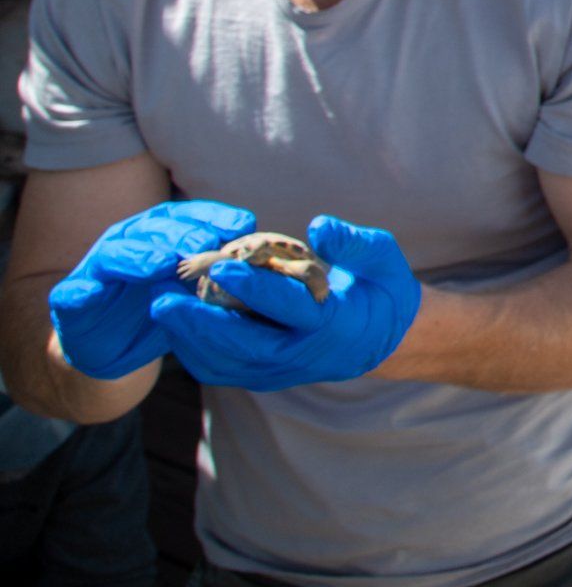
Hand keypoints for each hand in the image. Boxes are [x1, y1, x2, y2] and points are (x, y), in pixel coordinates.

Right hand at [50, 200, 255, 379]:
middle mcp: (130, 241)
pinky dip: (82, 290)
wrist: (109, 344)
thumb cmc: (161, 308)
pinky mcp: (70, 297)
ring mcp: (97, 267)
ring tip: (161, 265)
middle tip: (205, 246)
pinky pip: (74, 291)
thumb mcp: (197, 291)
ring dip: (139, 257)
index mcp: (162, 233)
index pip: (191, 216)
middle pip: (156, 229)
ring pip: (117, 253)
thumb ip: (222, 272)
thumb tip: (264, 260)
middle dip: (182, 234)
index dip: (216, 217)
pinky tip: (92, 292)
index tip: (244, 226)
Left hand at [150, 216, 421, 390]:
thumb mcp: (381, 258)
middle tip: (164, 298)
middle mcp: (301, 354)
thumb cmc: (379, 287)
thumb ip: (353, 243)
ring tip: (161, 308)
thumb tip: (318, 225)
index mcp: (332, 323)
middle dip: (201, 322)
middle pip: (244, 344)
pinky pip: (221, 369)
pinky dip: (194, 351)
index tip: (224, 264)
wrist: (380, 337)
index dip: (256, 287)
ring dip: (190, 337)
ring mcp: (280, 370)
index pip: (288, 307)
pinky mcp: (263, 375)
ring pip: (226, 361)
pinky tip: (174, 326)